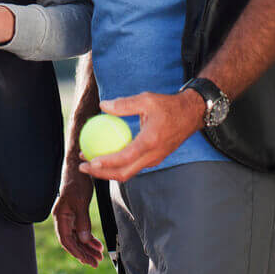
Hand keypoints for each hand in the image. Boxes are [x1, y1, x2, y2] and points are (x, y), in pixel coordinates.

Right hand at [52, 165, 102, 267]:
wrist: (79, 165)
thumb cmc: (77, 182)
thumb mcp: (81, 202)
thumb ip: (82, 222)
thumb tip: (84, 240)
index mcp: (60, 216)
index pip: (66, 240)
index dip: (76, 252)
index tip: (87, 260)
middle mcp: (63, 218)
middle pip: (72, 241)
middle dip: (84, 252)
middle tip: (96, 262)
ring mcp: (69, 216)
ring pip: (77, 237)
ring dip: (87, 247)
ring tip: (99, 255)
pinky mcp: (76, 213)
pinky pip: (81, 230)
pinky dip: (89, 238)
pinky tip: (97, 244)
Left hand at [79, 90, 204, 181]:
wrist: (191, 115)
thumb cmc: (168, 105)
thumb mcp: (146, 99)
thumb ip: (124, 104)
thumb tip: (103, 106)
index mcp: (150, 141)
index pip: (124, 158)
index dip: (105, 163)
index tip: (89, 161)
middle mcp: (152, 156)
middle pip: (123, 173)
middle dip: (101, 174)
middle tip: (82, 166)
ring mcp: (154, 160)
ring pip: (128, 173)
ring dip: (108, 171)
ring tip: (89, 161)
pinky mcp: (154, 159)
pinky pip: (133, 166)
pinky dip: (118, 165)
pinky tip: (106, 155)